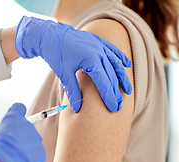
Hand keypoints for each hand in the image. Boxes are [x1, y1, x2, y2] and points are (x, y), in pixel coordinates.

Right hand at [0, 103, 45, 161]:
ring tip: (15, 156)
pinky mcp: (41, 151)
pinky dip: (31, 157)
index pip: (19, 108)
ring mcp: (36, 138)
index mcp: (13, 117)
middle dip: (19, 134)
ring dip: (26, 146)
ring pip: (32, 140)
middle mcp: (27, 125)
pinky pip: (37, 153)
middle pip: (25, 127)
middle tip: (10, 145)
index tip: (12, 121)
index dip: (16, 114)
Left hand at [15, 16, 131, 112]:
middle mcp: (98, 51)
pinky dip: (120, 57)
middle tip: (118, 106)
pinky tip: (127, 65)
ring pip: (115, 63)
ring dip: (122, 77)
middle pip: (112, 75)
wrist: (51, 35)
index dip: (109, 96)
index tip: (113, 108)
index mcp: (91, 60)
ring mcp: (99, 44)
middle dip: (116, 92)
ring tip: (128, 91)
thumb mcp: (64, 74)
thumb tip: (77, 110)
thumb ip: (73, 91)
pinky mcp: (97, 40)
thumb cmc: (56, 55)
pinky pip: (112, 49)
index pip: (104, 82)